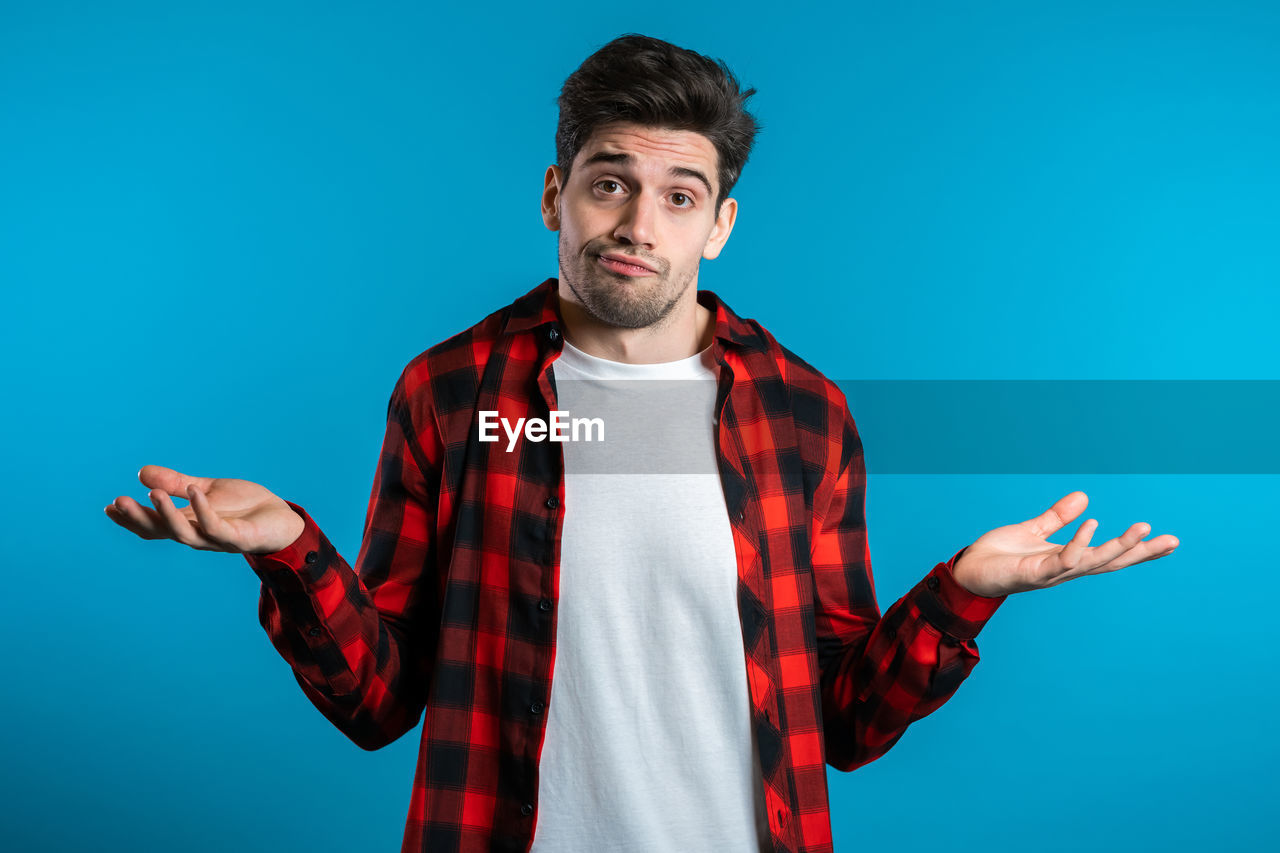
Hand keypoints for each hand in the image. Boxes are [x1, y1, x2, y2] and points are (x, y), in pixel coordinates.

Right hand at [105, 464, 305, 554]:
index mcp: (187, 523)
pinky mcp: (237, 538)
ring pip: (184, 533)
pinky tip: (195, 491)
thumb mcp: (206, 489)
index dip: (130, 519)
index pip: (153, 525)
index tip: (109, 506)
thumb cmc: (244, 508)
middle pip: (161, 531)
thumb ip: (176, 483)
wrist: (282, 519)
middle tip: (118, 502)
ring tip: (153, 493)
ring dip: (167, 514)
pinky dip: (203, 510)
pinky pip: (215, 527)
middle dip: (138, 519)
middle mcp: (197, 534)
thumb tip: (142, 472)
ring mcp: (216, 538)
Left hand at [952, 491, 1179, 596]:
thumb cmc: (1000, 555)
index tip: (1168, 541)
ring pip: (1093, 562)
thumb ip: (1057, 518)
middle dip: (1141, 553)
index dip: (1138, 550)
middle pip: (1111, 562)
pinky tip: (1093, 525)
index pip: (1110, 555)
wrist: (968, 571)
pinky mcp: (1033, 573)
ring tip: (1143, 528)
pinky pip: (1062, 559)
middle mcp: (1065, 569)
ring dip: (1119, 546)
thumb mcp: (1033, 531)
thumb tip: (1085, 497)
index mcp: (1068, 559)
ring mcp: (1052, 573)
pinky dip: (1079, 544)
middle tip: (1172, 540)